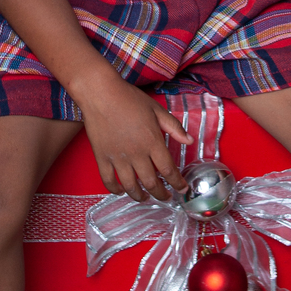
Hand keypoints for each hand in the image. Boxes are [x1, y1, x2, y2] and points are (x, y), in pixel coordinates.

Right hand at [78, 77, 192, 201]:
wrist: (101, 93)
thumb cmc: (129, 98)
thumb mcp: (157, 110)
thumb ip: (174, 127)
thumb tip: (190, 141)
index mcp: (152, 142)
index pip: (168, 170)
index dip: (177, 183)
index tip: (182, 189)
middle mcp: (136, 153)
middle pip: (151, 183)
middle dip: (161, 194)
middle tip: (166, 197)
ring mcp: (117, 157)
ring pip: (130, 186)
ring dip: (140, 196)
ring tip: (145, 197)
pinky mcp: (102, 157)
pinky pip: (108, 180)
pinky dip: (115, 190)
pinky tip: (121, 191)